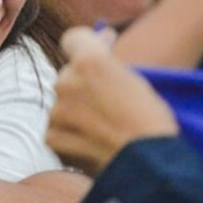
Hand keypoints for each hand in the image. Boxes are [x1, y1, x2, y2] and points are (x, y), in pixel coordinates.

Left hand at [46, 27, 178, 175]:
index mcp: (90, 61)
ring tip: (105, 128)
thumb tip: (102, 35)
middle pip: (69, 74)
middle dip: (84, 84)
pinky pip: (57, 129)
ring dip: (77, 111)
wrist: (148, 168)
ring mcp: (57, 109)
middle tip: (110, 103)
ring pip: (63, 103)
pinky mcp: (51, 136)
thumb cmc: (151, 122)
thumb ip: (110, 59)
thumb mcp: (137, 80)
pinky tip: (93, 143)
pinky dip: (70, 135)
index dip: (86, 45)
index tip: (99, 54)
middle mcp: (67, 80)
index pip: (73, 38)